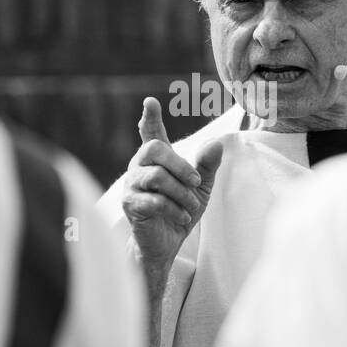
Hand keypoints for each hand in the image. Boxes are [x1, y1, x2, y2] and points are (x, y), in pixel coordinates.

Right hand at [122, 96, 223, 272]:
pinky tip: (182, 217)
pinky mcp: (130, 205)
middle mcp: (139, 167)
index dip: (150, 117)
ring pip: (157, 177)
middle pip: (154, 148)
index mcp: (156, 160)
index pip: (151, 133)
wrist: (167, 244)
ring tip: (191, 207)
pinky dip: (174, 209)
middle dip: (180, 165)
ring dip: (181, 193)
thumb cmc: (180, 210)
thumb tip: (215, 143)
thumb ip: (207, 165)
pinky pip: (154, 200)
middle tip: (196, 182)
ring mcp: (132, 186)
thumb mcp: (201, 187)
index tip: (150, 102)